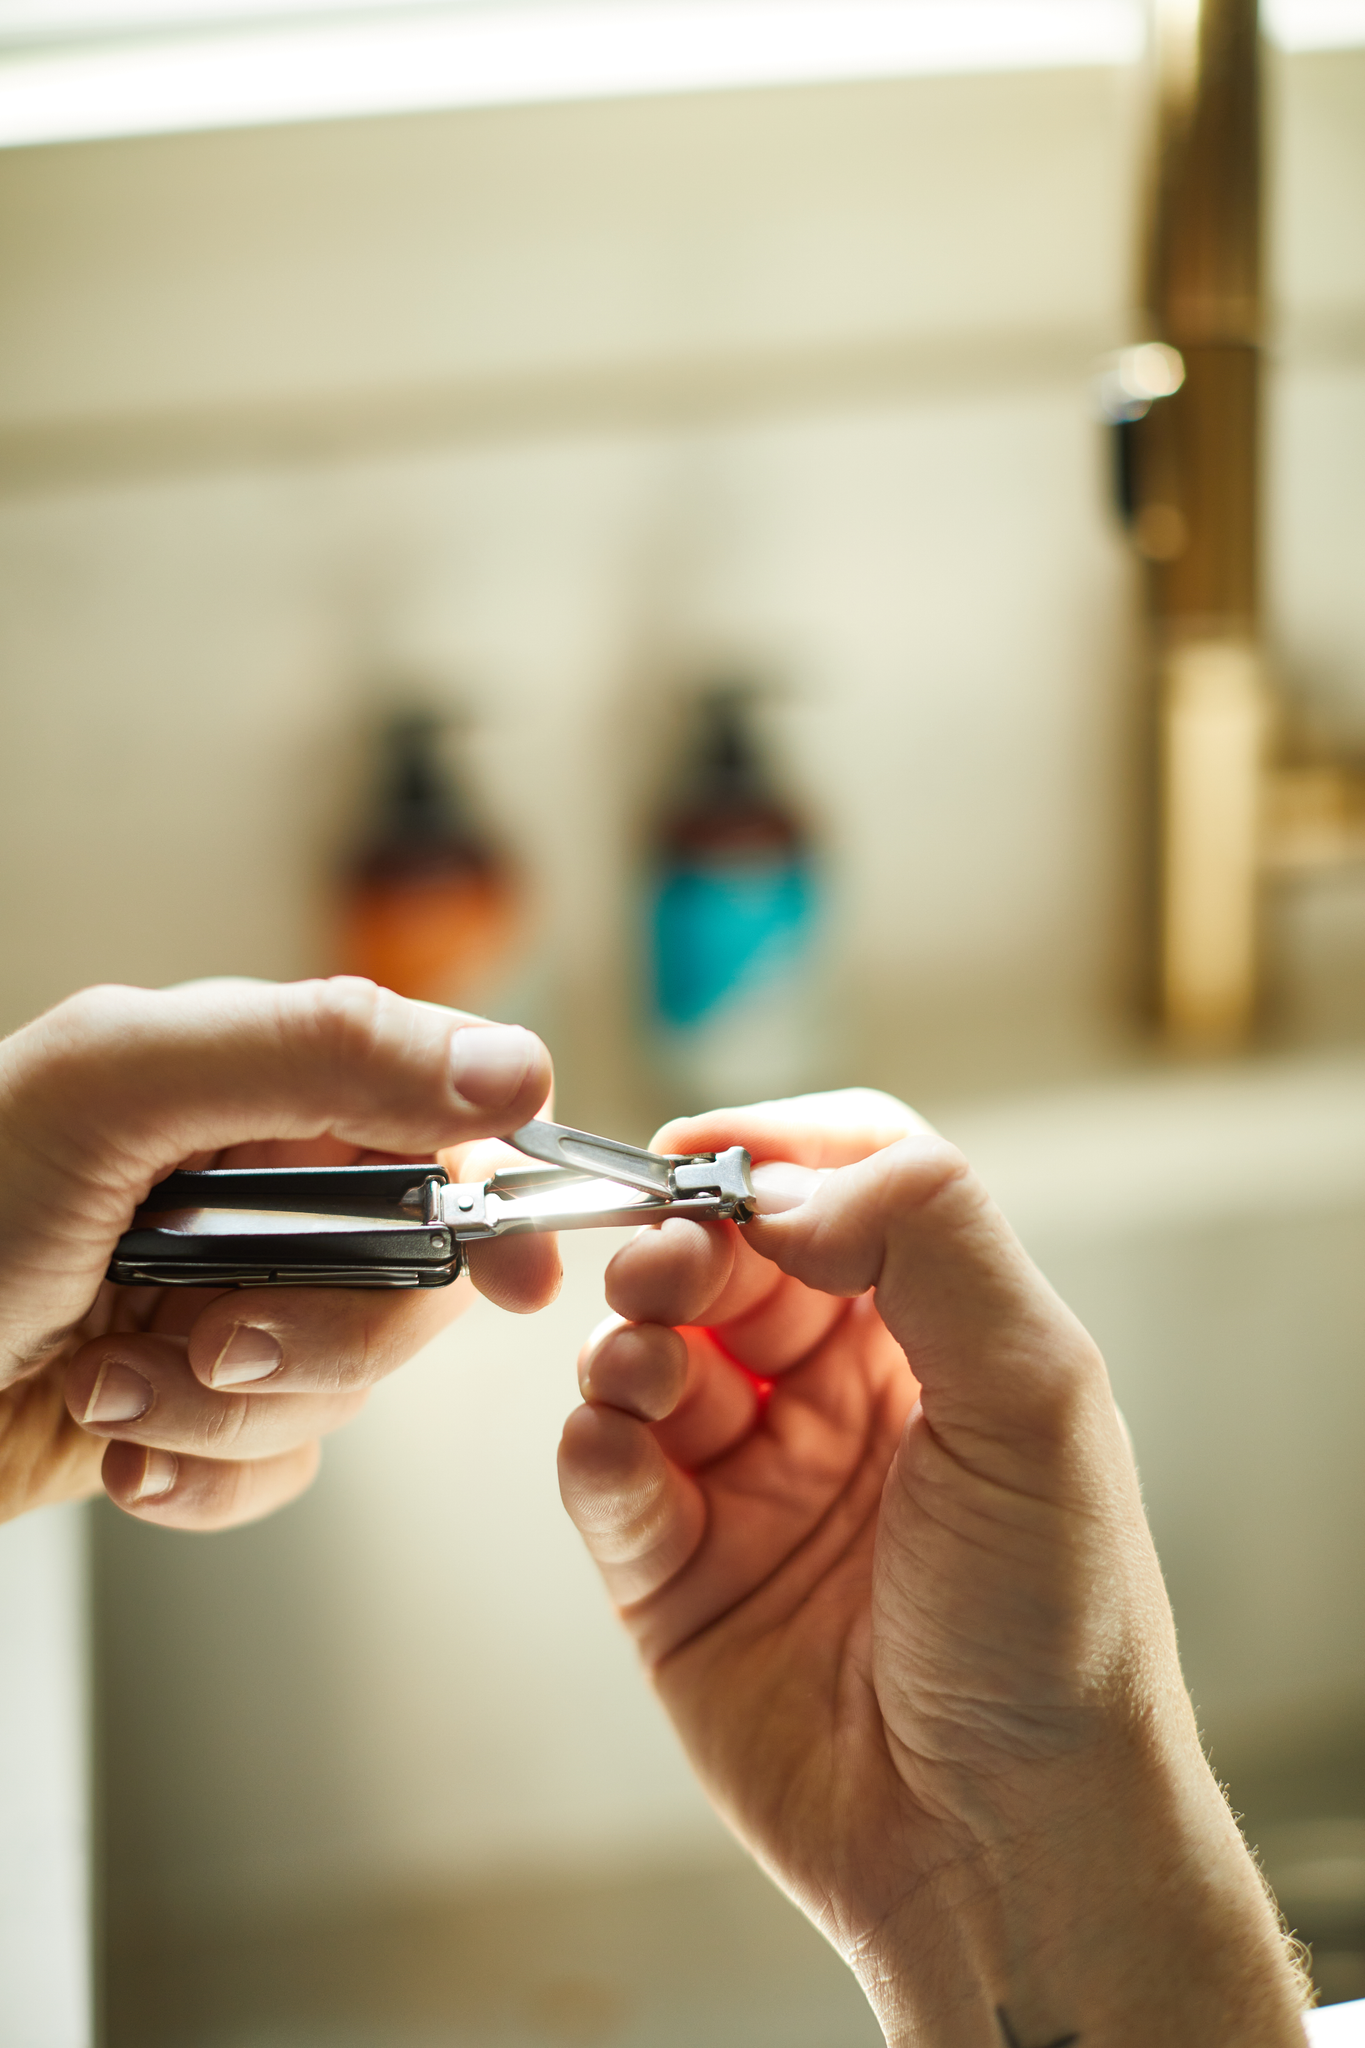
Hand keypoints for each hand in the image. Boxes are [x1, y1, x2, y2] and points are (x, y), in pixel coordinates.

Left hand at [0, 977, 555, 1530]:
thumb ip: (318, 1051)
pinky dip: (205, 1477)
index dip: (497, 1202)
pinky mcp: (198, 1417)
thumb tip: (511, 1070)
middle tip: (215, 1335)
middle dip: (322, 1334)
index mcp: (259, 1092)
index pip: (441, 1131)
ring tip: (115, 1381)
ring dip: (230, 1410)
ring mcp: (236, 1308)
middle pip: (416, 1281)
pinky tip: (117, 1449)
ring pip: (348, 1389)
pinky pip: (282, 1469)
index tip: (522, 1273)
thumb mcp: (116, 1085)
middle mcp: (262, 1198)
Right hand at [558, 1091, 1307, 2045]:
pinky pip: (605, 1468)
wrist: (1002, 1844)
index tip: (704, 1151)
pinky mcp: (676, 1570)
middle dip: (682, 1242)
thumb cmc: (1054, 1628)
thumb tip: (788, 1178)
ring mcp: (752, 1479)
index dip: (771, 1155)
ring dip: (630, 1337)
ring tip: (645, 1368)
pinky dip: (596, 1443)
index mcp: (936, 1339)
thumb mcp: (1039, 1395)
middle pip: (726, 1258)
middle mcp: (838, 1396)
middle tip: (665, 1261)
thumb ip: (931, 1240)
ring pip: (648, 1349)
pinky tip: (621, 1452)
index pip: (843, 1189)